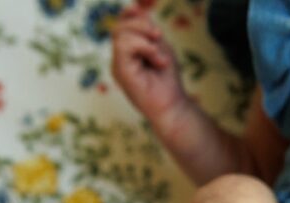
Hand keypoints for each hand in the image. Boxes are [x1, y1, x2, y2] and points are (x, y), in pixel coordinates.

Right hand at [111, 5, 186, 122]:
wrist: (173, 106)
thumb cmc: (168, 80)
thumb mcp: (159, 47)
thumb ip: (147, 30)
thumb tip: (134, 9)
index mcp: (127, 53)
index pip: (121, 26)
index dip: (130, 15)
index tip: (143, 14)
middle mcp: (119, 59)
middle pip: (120, 27)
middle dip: (142, 25)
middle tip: (159, 37)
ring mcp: (117, 66)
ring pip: (120, 34)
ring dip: (145, 39)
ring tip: (159, 56)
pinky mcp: (120, 72)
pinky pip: (124, 46)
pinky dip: (144, 47)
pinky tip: (157, 60)